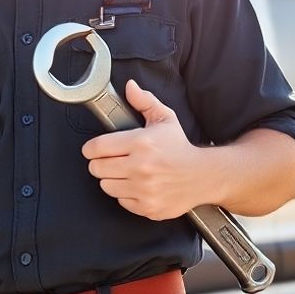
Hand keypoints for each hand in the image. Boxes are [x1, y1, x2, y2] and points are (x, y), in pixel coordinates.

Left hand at [81, 80, 208, 220]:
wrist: (203, 176)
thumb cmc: (180, 148)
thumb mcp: (164, 118)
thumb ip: (144, 101)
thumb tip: (130, 87)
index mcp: (141, 143)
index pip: (96, 147)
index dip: (91, 148)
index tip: (94, 149)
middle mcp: (141, 167)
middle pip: (96, 168)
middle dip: (100, 163)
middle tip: (112, 160)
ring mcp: (144, 189)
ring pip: (106, 186)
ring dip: (112, 179)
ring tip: (126, 172)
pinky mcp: (147, 206)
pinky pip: (121, 201)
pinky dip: (126, 195)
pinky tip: (137, 185)